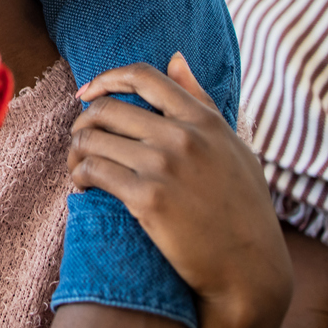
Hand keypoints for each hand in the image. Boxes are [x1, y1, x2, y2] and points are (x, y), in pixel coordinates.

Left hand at [68, 55, 291, 327]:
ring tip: (80, 165)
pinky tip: (84, 185)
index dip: (106, 77)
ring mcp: (165, 166)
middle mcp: (183, 137)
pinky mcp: (147, 198)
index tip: (87, 91)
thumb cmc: (243, 208)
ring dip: (77, 151)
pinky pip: (93, 171)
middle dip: (84, 121)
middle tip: (81, 140)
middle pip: (107, 107)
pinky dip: (79, 176)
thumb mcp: (232, 146)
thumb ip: (201, 100)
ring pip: (92, 139)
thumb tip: (175, 57)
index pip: (144, 76)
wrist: (250, 270)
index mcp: (204, 120)